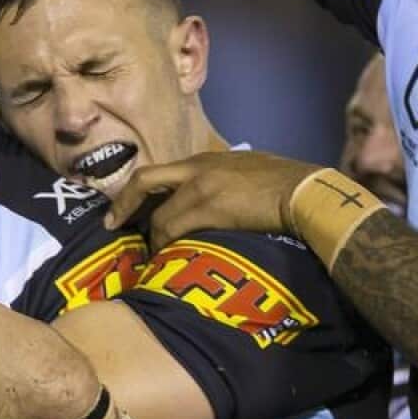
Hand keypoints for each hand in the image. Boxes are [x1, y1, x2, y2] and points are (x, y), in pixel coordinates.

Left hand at [103, 151, 321, 246]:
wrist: (305, 193)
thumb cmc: (285, 185)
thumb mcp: (248, 172)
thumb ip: (224, 180)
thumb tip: (215, 199)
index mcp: (206, 159)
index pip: (159, 171)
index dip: (136, 190)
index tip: (122, 209)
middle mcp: (198, 168)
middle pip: (144, 181)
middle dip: (123, 205)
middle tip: (112, 226)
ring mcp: (202, 187)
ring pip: (160, 216)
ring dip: (153, 239)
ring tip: (153, 256)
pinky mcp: (211, 208)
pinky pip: (176, 230)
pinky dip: (168, 246)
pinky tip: (170, 259)